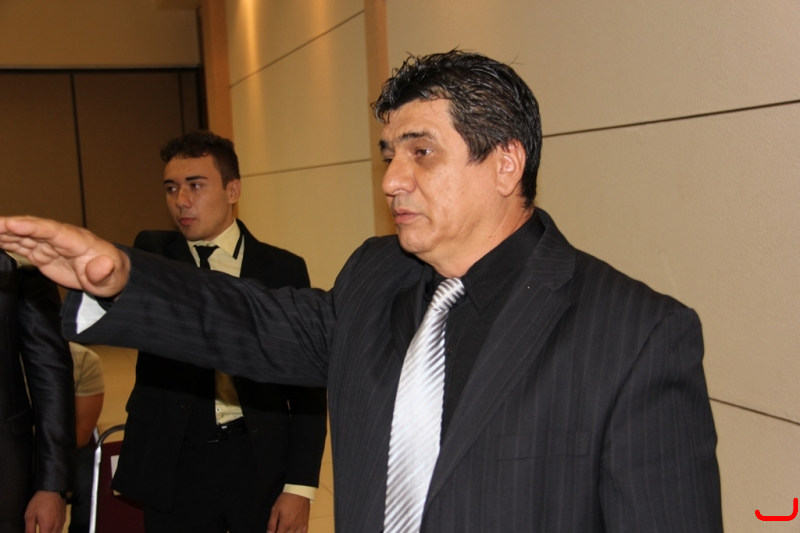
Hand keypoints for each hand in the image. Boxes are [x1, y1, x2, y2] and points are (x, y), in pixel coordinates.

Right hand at [0, 216, 129, 296]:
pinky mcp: (43, 254)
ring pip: (24, 236)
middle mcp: (61, 239)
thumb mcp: (112, 278)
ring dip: (4, 233)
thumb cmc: (112, 274)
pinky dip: (6, 242)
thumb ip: (105, 272)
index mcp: (78, 241)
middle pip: (33, 229)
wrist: (110, 276)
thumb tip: (102, 266)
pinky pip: (22, 245)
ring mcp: (50, 245)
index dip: (32, 227)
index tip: (13, 224)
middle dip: (11, 226)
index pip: (53, 231)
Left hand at [24, 491, 65, 532]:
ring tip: (44, 530)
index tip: (35, 532)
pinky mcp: (64, 518)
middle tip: (39, 530)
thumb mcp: (30, 515)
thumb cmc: (39, 502)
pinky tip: (51, 530)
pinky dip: (56, 532)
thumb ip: (29, 529)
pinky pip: (60, 529)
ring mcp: (61, 522)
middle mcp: (56, 526)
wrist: (53, 490)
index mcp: (47, 527)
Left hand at [267, 492, 309, 532]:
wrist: (299, 491)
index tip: (273, 532)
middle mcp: (294, 527)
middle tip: (279, 529)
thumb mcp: (275, 509)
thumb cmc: (286, 499)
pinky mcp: (306, 522)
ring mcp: (301, 525)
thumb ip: (271, 523)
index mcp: (285, 524)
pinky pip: (304, 532)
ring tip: (286, 531)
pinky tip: (296, 532)